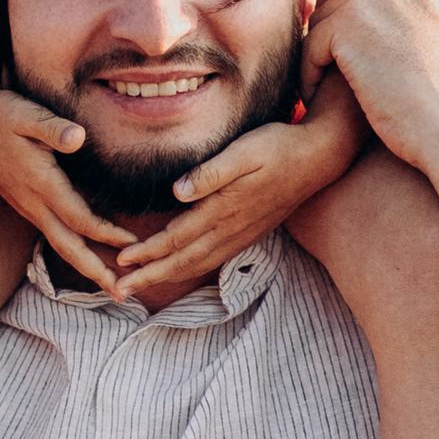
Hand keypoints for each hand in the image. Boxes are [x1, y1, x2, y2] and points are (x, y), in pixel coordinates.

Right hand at [0, 77, 135, 302]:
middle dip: (95, 272)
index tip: (133, 245)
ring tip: (109, 284)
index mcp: (39, 182)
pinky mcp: (23, 201)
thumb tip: (78, 137)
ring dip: (86, 265)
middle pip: (68, 247)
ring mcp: (26, 204)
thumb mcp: (25, 114)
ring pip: (60, 243)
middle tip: (122, 295)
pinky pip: (53, 232)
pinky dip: (74, 248)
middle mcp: (32, 201)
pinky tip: (87, 252)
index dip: (107, 234)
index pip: (79, 218)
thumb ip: (53, 128)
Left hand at [112, 80, 364, 295]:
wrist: (320, 157)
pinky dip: (190, 269)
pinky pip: (213, 258)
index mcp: (223, 209)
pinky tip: (180, 270)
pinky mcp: (249, 231)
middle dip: (149, 276)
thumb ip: (211, 173)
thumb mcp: (244, 151)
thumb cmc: (278, 147)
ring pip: (197, 263)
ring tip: (141, 286)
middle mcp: (230, 228)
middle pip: (182, 260)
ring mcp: (241, 233)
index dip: (147, 252)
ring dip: (166, 277)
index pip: (176, 238)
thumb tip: (178, 191)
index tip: (120, 262)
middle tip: (118, 291)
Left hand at [299, 0, 438, 174]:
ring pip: (320, 11)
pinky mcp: (351, 22)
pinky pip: (311, 43)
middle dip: (331, 19)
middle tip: (345, 60)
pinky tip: (327, 97)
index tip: (351, 14)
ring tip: (343, 83)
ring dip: (322, 49)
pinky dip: (312, 74)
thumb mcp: (435, 21)